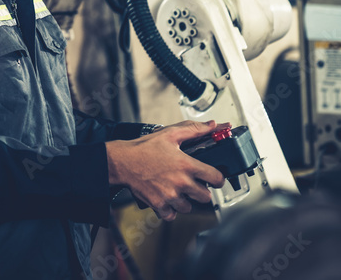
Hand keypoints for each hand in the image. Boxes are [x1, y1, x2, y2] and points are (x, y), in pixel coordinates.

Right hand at [105, 120, 225, 220]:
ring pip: (189, 207)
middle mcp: (181, 183)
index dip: (218, 178)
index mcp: (187, 165)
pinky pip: (172, 215)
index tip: (214, 178)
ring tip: (177, 190)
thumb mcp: (170, 134)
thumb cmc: (144, 148)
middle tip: (193, 184)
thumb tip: (213, 125)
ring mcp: (170, 196)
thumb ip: (194, 129)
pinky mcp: (159, 205)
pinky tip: (166, 198)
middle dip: (202, 191)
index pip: (216, 178)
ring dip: (185, 200)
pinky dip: (170, 209)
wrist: (122, 162)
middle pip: (206, 197)